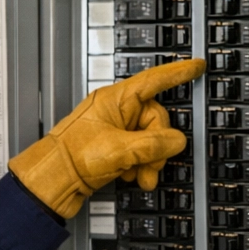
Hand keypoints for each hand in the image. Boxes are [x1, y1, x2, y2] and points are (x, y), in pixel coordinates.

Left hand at [9, 58, 206, 217]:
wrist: (52, 183)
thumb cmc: (71, 157)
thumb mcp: (119, 150)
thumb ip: (153, 144)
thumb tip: (175, 141)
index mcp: (115, 100)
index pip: (154, 80)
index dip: (178, 73)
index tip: (197, 66)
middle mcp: (116, 111)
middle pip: (156, 120)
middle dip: (158, 146)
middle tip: (150, 164)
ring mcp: (115, 130)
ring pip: (150, 140)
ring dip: (150, 161)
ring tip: (140, 176)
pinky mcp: (113, 148)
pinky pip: (140, 152)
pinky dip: (140, 166)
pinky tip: (130, 176)